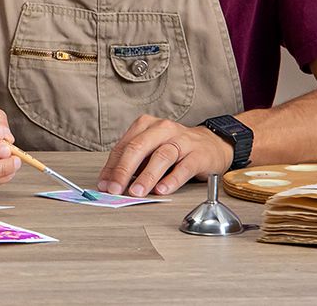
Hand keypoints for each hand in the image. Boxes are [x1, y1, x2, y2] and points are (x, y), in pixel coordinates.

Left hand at [96, 114, 234, 196]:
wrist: (211, 144)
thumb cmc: (175, 148)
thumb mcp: (150, 150)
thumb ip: (133, 164)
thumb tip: (110, 182)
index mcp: (146, 125)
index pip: (123, 146)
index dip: (111, 167)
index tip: (104, 185)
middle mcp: (162, 129)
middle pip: (139, 147)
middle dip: (123, 170)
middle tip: (115, 189)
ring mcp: (182, 140)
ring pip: (161, 156)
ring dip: (146, 176)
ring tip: (137, 192)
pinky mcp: (199, 154)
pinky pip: (184, 167)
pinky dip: (172, 180)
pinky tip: (162, 190)